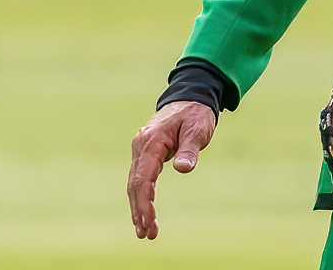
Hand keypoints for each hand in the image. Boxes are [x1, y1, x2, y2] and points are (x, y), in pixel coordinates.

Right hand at [127, 100, 216, 239]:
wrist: (191, 97)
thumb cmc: (196, 114)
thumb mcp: (198, 130)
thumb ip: (189, 149)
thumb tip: (183, 168)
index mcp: (151, 141)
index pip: (143, 178)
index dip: (144, 203)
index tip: (147, 223)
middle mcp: (141, 146)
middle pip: (135, 184)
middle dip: (139, 210)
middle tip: (146, 234)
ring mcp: (141, 149)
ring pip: (135, 182)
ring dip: (138, 206)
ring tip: (145, 231)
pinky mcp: (146, 152)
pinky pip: (140, 177)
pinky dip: (141, 195)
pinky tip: (145, 211)